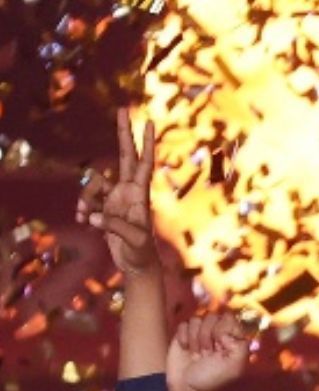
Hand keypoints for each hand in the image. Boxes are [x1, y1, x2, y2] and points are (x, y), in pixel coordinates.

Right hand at [78, 109, 158, 277]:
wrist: (136, 265)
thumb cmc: (142, 253)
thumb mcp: (133, 240)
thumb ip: (114, 225)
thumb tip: (91, 215)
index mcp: (140, 194)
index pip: (144, 163)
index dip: (146, 144)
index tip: (150, 123)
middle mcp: (128, 191)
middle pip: (124, 156)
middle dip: (123, 134)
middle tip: (122, 110)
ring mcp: (115, 197)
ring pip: (94, 182)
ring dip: (85, 197)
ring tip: (84, 217)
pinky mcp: (103, 207)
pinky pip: (86, 199)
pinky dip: (81, 208)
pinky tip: (83, 222)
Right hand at [165, 312, 249, 390]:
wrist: (188, 387)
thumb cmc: (213, 379)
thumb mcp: (235, 366)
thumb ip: (241, 346)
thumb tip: (226, 331)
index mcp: (232, 338)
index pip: (229, 317)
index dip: (222, 329)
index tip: (220, 345)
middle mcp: (217, 333)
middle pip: (212, 316)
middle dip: (207, 336)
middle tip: (207, 353)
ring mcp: (200, 333)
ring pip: (197, 319)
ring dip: (196, 338)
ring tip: (197, 354)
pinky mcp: (184, 335)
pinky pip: (183, 324)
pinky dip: (184, 337)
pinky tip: (186, 349)